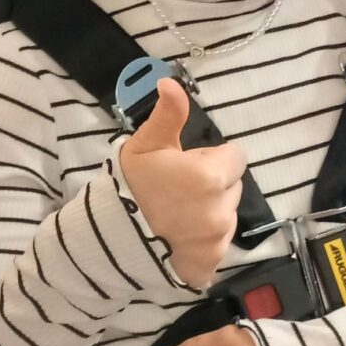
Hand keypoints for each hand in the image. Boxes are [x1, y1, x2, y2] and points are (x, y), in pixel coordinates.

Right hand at [120, 79, 245, 287]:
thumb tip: (171, 82)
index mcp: (211, 176)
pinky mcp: (211, 263)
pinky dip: (204, 242)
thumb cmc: (131, 184)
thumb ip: (169, 114)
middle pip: (232, 186)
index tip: (187, 166)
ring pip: (227, 215)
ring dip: (211, 211)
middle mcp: (221, 210)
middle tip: (179, 190)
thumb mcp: (147, 144)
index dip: (212, 158)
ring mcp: (217, 240)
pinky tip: (180, 237)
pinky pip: (218, 245)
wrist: (110, 236)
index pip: (235, 156)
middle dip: (213, 184)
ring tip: (178, 214)